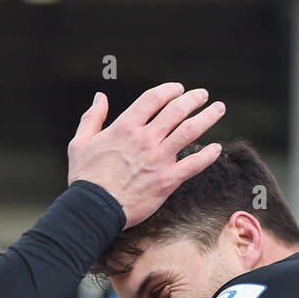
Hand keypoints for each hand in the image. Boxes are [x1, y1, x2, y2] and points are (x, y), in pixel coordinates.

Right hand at [67, 83, 225, 226]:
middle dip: (193, 99)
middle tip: (203, 94)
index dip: (168, 90)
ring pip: (189, 131)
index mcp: (125, 127)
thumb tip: (99, 97)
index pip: (153, 99)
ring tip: (218, 109)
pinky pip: (194, 165)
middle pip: (176, 110)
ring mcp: (159, 159)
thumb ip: (92, 118)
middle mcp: (145, 139)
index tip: (178, 89)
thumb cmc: (85, 178)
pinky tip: (216, 148)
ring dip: (207, 117)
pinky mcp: (167, 180)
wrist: (94, 208)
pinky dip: (207, 155)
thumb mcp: (80, 143)